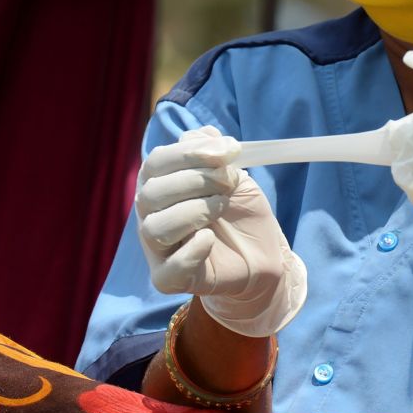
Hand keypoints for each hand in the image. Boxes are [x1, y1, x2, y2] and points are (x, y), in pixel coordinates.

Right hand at [135, 127, 306, 336]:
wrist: (262, 253)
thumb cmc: (239, 211)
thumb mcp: (232, 173)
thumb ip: (213, 152)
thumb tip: (203, 134)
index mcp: (159, 184)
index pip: (157, 162)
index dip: (190, 152)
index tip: (230, 150)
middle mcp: (151, 214)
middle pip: (151, 193)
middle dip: (196, 180)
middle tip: (229, 182)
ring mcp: (157, 248)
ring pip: (154, 228)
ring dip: (194, 211)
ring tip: (222, 207)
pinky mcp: (169, 278)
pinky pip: (168, 269)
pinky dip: (190, 251)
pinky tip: (210, 239)